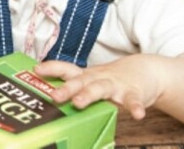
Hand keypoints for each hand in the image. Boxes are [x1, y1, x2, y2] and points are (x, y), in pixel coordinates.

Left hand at [35, 56, 160, 119]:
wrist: (147, 70)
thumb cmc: (113, 79)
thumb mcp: (92, 79)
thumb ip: (76, 86)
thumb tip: (50, 98)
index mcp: (86, 76)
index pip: (66, 69)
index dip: (52, 68)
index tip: (36, 69)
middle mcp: (98, 78)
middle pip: (80, 81)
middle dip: (66, 88)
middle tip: (54, 95)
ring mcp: (116, 85)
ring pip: (100, 88)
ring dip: (89, 95)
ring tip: (79, 103)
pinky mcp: (134, 93)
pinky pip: (134, 100)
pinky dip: (135, 107)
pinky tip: (137, 114)